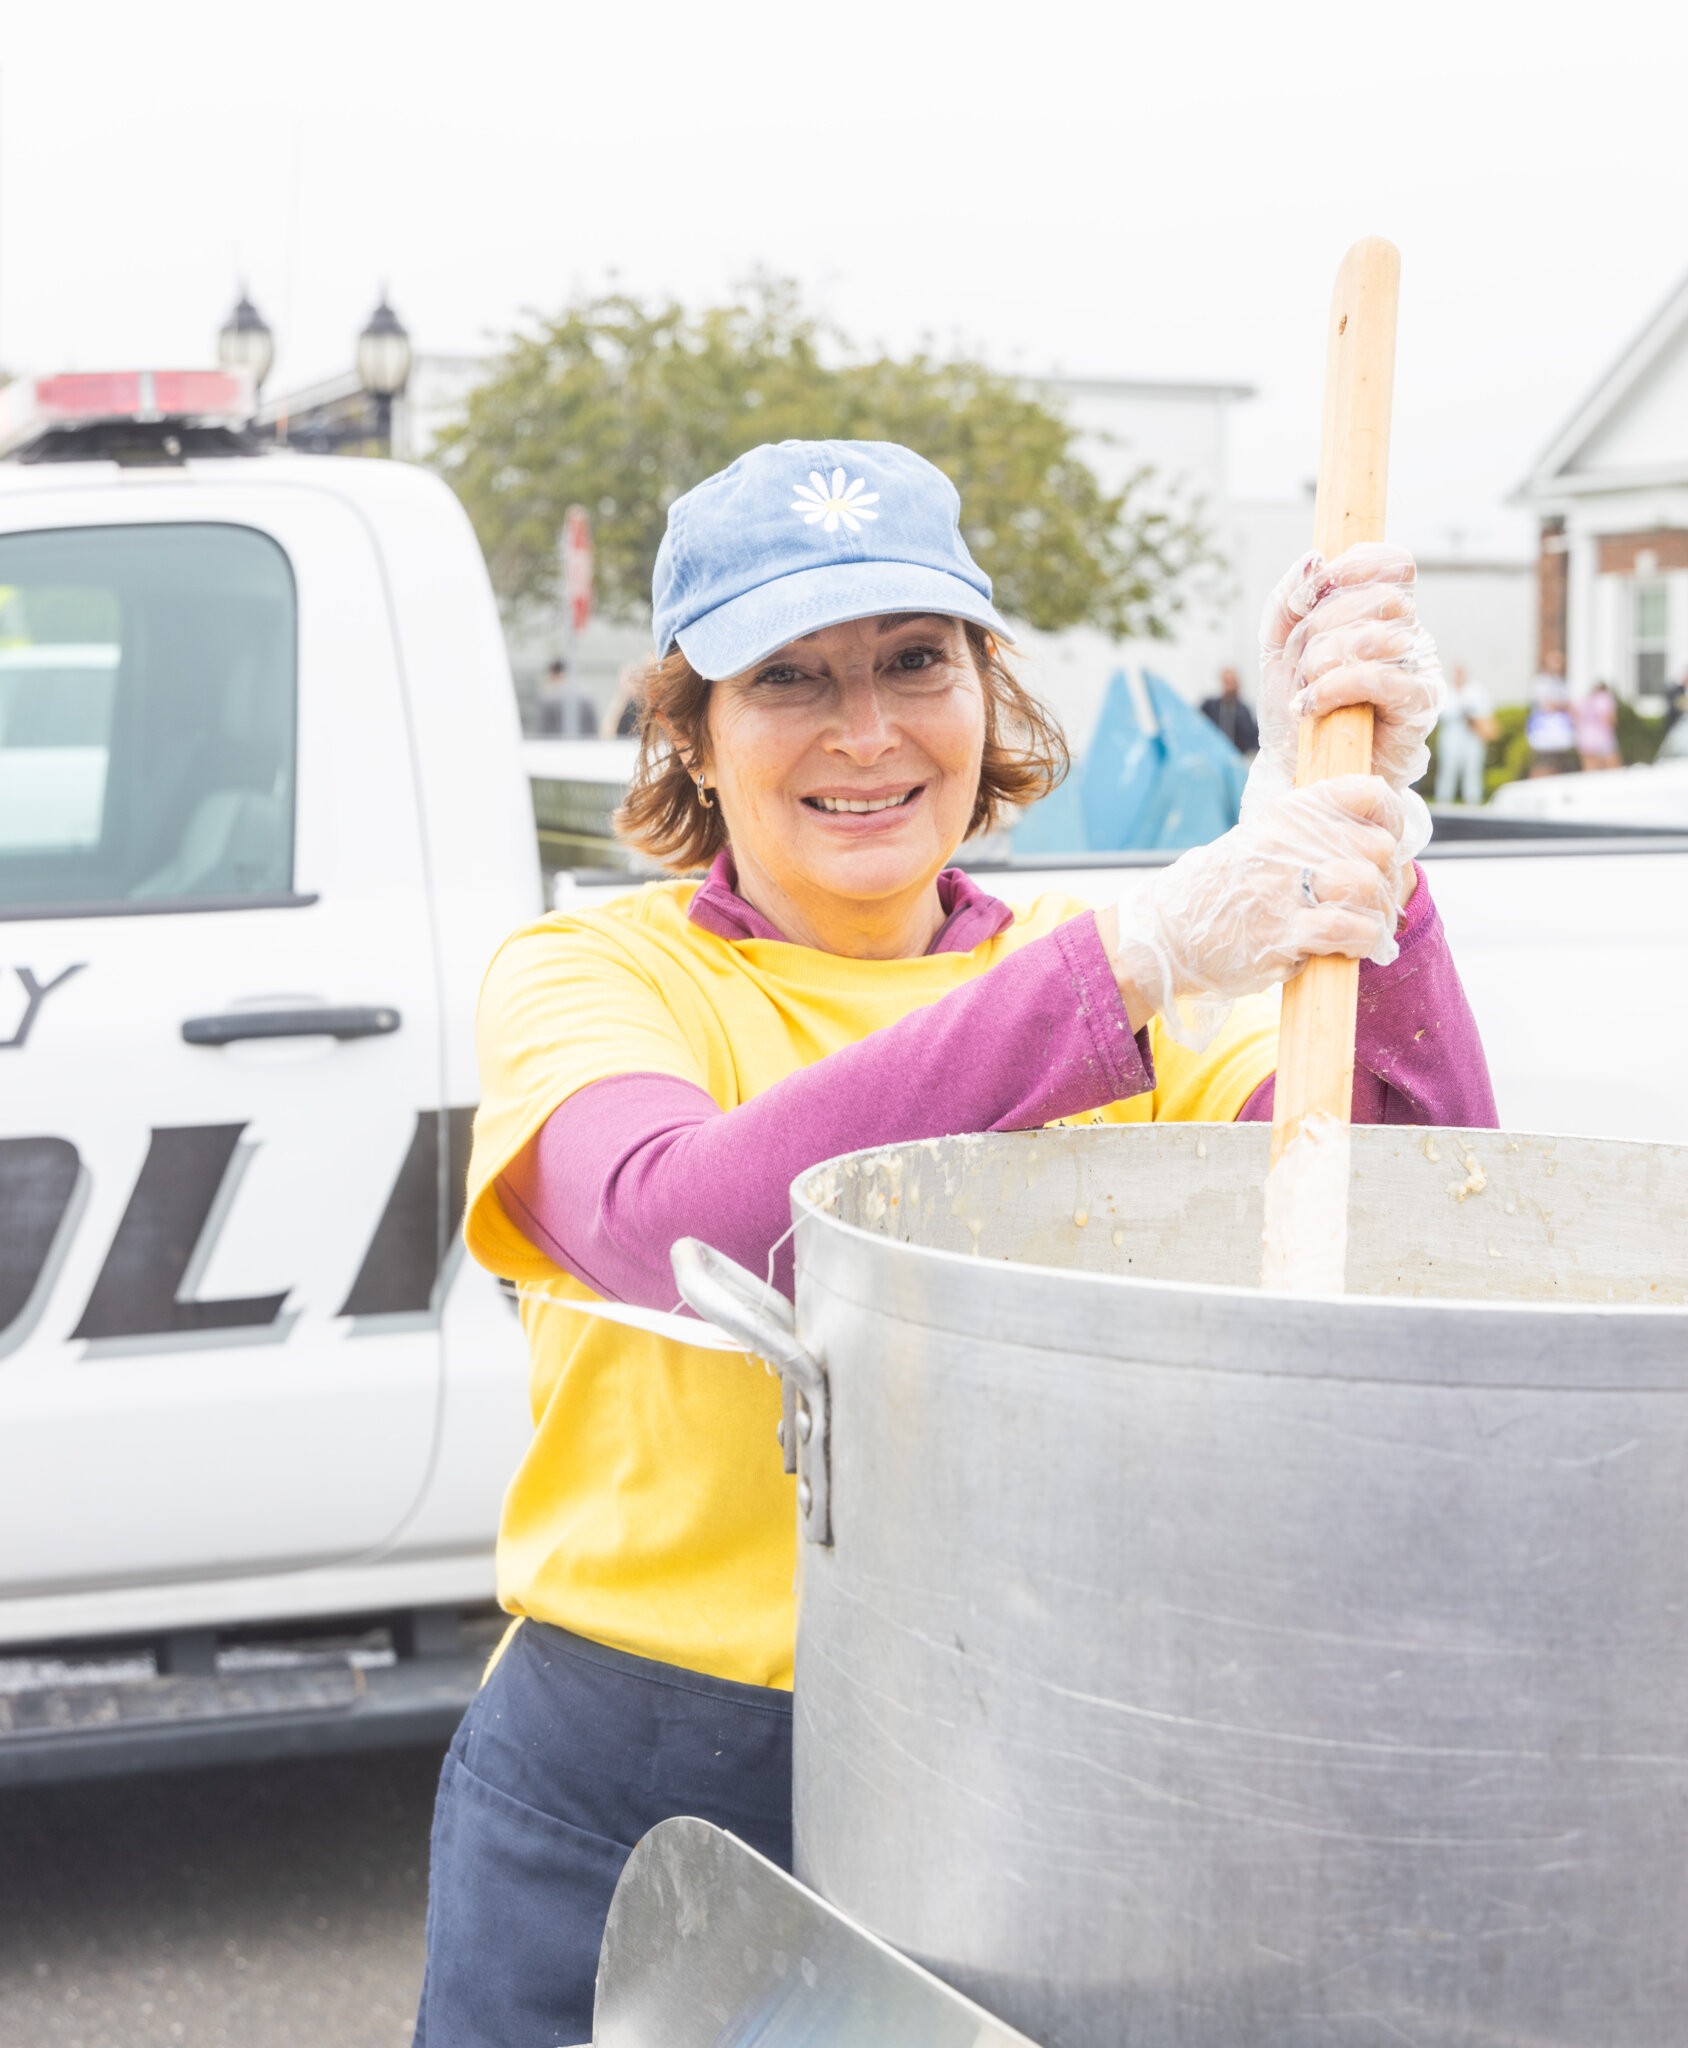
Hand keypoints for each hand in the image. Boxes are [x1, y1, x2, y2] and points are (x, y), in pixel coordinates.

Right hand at [1103, 777, 1407, 1046]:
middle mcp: (1286, 844)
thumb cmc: (1227, 889)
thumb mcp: (1263, 840)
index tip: (1384, 842)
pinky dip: (1362, 939)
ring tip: (1359, 925)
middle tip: (1365, 898)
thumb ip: (1314, 831)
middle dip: (1381, 877)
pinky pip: (1348, 929)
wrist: (1170, 933)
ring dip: (1374, 912)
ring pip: (1365, 885)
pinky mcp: (1281, 934)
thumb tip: (1382, 840)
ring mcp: (1282, 889)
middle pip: (1376, 847)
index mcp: (1287, 814)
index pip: (1366, 793)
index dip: (1390, 819)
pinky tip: (1351, 944)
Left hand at [1249, 543, 1442, 870]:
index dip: (1361, 565)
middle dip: (1325, 625)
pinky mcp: (1418, 706)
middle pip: (1382, 597)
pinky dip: (1335, 688)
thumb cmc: (1297, 705)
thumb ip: (1288, 599)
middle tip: (1302, 661)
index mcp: (1379, 614)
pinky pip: (1381, 678)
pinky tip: (1311, 706)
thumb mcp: (1277, 646)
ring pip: (1378, 635)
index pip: (1395, 565)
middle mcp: (1407, 636)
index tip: (1322, 584)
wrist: (1300, 769)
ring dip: (1324, 661)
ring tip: (1304, 687)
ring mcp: (1417, 669)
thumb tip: (1314, 558)